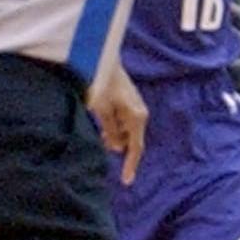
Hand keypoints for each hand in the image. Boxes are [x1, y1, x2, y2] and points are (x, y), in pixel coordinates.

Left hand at [88, 64, 148, 184]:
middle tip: (101, 141)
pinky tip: (103, 122)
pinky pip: (123, 121)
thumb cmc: (102, 82)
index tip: (126, 182)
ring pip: (126, 131)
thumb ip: (111, 129)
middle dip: (118, 145)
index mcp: (137, 117)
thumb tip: (116, 147)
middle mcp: (139, 113)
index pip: (136, 148)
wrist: (102, 58)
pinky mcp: (128, 102)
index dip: (130, 166)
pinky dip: (114, 127)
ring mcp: (135, 107)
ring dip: (114, 135)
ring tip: (99, 131)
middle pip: (131, 140)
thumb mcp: (102, 109)